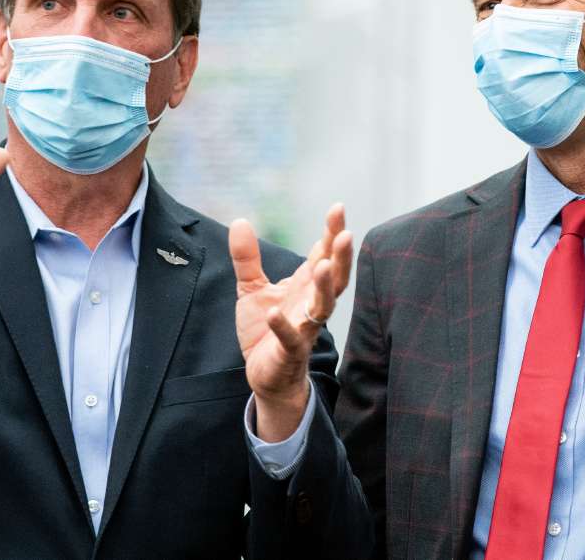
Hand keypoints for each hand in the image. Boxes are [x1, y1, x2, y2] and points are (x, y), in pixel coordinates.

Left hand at [230, 204, 352, 441]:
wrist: (265, 374)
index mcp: (305, 286)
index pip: (324, 254)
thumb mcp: (252, 288)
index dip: (332, 233)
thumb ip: (247, 258)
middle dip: (340, 256)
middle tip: (345, 233)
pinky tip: (274, 314)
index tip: (338, 208)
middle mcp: (310, 305)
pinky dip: (283, 327)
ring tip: (322, 265)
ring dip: (323, 287)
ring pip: (322, 307)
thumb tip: (239, 221)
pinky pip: (289, 339)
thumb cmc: (266, 329)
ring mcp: (303, 328)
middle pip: (333, 278)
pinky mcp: (289, 352)